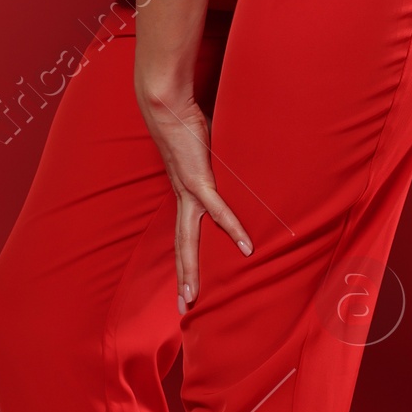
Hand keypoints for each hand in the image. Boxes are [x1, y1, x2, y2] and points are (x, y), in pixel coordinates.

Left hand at [136, 85, 252, 311]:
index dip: (186, 259)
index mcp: (183, 193)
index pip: (184, 234)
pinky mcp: (199, 178)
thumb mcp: (203, 151)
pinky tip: (246, 246)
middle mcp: (182, 197)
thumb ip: (213, 164)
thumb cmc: (185, 122)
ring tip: (194, 295)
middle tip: (184, 307)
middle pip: (183, 245)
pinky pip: (218, 210)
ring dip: (192, 268)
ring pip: (190, 238)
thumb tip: (225, 165)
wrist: (166, 104)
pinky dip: (231, 228)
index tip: (187, 283)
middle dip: (184, 277)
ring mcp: (188, 190)